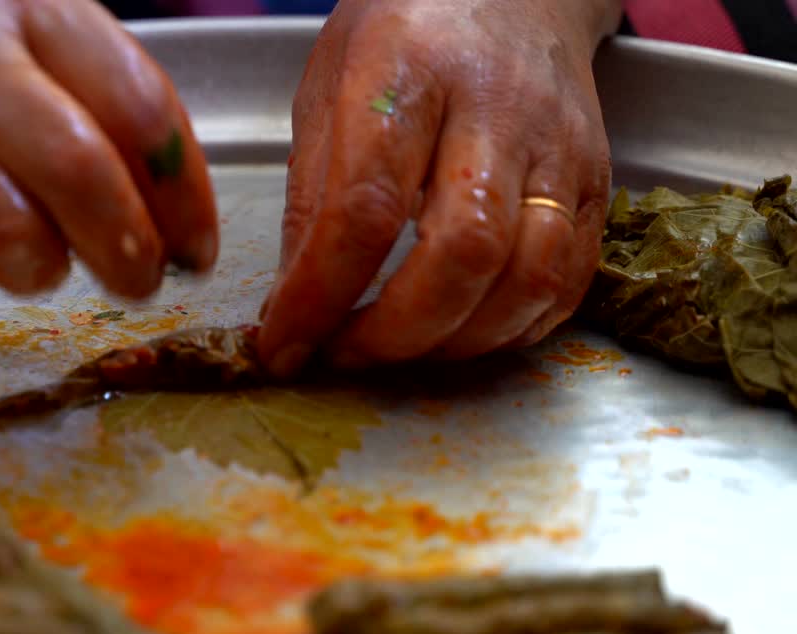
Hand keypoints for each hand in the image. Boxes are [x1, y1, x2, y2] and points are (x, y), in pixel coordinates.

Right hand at [0, 0, 217, 297]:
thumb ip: (62, 75)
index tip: (196, 245)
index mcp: (25, 0)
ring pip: (9, 235)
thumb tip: (150, 190)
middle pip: (86, 177)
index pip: (141, 108)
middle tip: (138, 282)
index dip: (184, 195)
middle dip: (129, 253)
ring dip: (36, 272)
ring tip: (30, 266)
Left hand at [257, 0, 622, 375]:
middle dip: (396, 332)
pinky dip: (510, 329)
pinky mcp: (596, 182)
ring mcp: (560, 149)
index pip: (365, 208)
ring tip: (399, 348)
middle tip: (345, 353)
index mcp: (408, 73)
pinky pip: (569, 282)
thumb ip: (312, 194)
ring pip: (530, 278)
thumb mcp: (328, 88)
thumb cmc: (406, 34)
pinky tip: (459, 330)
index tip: (283, 343)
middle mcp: (497, 110)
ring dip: (455, 343)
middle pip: (464, 252)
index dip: (321, 295)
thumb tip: (294, 303)